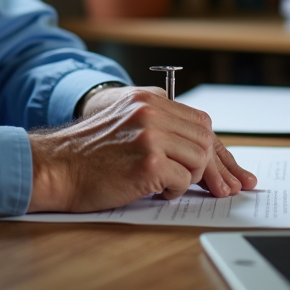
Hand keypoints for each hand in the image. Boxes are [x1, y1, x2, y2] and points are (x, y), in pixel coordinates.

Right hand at [26, 87, 256, 212]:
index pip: (199, 121)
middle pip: (205, 138)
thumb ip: (158, 125)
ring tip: (168, 184)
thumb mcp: (124, 123)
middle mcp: (151, 110)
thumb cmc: (87, 154)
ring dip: (190, 178)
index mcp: (147, 99)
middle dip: (215, 167)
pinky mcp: (148, 162)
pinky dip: (174, 190)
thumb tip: (199, 150)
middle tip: (223, 189)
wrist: (55, 166)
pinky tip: (155, 190)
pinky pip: (183, 180)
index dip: (218, 149)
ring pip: (199, 159)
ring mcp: (150, 135)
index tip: (234, 171)